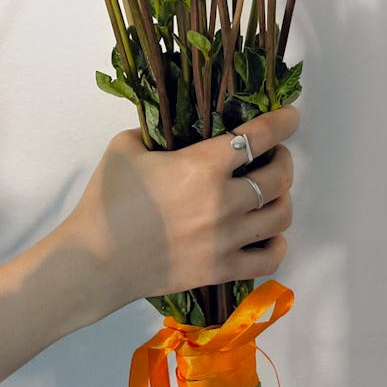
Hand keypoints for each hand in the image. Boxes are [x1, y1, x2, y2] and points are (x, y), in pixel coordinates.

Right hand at [57, 106, 298, 317]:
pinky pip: (270, 258)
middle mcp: (224, 201)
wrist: (94, 261)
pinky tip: (267, 234)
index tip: (291, 116)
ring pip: (281, 215)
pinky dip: (277, 243)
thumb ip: (154, 132)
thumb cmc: (106, 201)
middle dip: (284, 159)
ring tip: (270, 192)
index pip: (259, 136)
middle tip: (274, 155)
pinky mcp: (222, 269)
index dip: (283, 122)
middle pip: (280, 176)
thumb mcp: (125, 147)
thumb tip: (171, 130)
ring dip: (282, 198)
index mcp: (203, 166)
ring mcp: (227, 240)